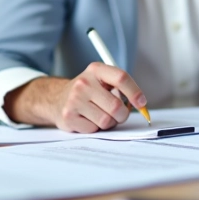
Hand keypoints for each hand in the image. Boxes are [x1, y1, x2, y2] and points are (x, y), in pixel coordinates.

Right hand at [4, 64, 146, 132]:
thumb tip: (141, 105)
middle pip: (116, 106)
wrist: (56, 98)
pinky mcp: (68, 116)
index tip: (142, 103)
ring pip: (106, 120)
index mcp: (96, 70)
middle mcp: (84, 82)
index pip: (121, 78)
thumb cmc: (87, 91)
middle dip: (122, 114)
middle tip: (118, 114)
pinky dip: (95, 128)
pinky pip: (94, 129)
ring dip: (109, 122)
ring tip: (99, 115)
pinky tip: (87, 119)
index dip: (135, 92)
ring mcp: (74, 99)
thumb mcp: (102, 81)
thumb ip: (120, 88)